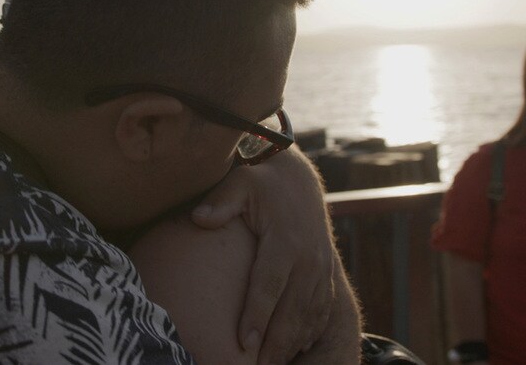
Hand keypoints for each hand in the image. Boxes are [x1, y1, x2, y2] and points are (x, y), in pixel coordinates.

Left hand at [192, 147, 335, 363]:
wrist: (298, 178)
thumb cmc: (261, 182)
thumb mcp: (240, 183)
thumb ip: (221, 201)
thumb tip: (198, 218)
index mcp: (286, 240)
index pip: (269, 285)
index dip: (257, 316)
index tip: (244, 342)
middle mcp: (309, 259)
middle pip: (293, 310)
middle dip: (276, 343)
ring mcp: (321, 268)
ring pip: (309, 315)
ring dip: (292, 343)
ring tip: (273, 363)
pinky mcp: (326, 273)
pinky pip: (322, 309)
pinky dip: (309, 332)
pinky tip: (294, 349)